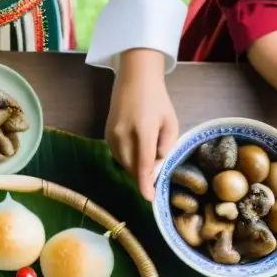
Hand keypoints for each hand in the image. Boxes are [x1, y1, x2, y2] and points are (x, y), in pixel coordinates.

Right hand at [105, 49, 177, 201]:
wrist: (135, 78)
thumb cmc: (157, 100)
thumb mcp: (170, 123)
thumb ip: (165, 148)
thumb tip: (155, 171)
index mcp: (143, 131)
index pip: (143, 165)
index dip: (146, 185)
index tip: (150, 198)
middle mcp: (123, 135)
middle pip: (132, 168)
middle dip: (144, 176)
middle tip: (155, 171)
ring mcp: (111, 135)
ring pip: (124, 164)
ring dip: (136, 168)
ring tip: (147, 156)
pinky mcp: (106, 135)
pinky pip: (118, 156)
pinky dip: (128, 159)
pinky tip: (136, 150)